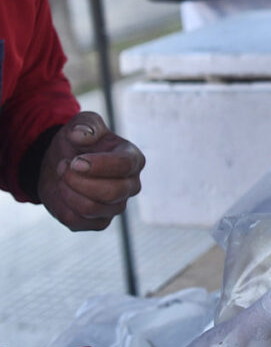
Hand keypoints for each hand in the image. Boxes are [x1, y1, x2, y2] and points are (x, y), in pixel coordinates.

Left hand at [38, 112, 144, 231]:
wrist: (61, 163)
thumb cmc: (78, 142)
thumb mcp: (82, 123)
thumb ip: (86, 125)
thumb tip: (81, 136)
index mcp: (133, 159)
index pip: (125, 166)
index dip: (98, 165)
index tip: (75, 161)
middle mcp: (131, 185)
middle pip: (112, 192)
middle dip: (79, 181)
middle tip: (64, 167)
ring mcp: (116, 206)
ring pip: (92, 208)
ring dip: (68, 191)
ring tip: (62, 177)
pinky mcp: (99, 222)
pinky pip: (78, 222)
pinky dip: (62, 207)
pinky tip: (62, 192)